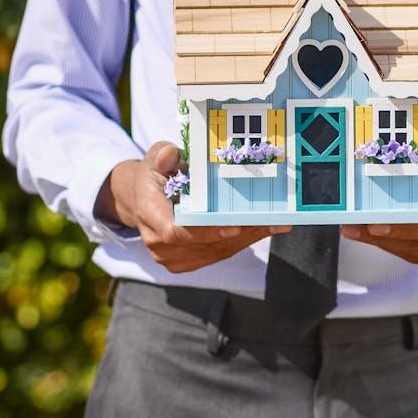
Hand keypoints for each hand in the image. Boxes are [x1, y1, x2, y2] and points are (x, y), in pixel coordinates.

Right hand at [95, 141, 290, 272]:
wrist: (143, 200)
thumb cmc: (154, 176)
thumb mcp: (154, 159)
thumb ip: (161, 156)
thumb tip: (170, 155)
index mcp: (149, 216)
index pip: (174, 232)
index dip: (204, 232)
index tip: (233, 227)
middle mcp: (159, 244)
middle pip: (204, 244)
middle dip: (238, 232)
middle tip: (269, 219)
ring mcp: (174, 258)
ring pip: (216, 251)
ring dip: (247, 237)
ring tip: (274, 222)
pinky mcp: (189, 262)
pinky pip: (219, 254)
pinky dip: (243, 241)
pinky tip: (263, 227)